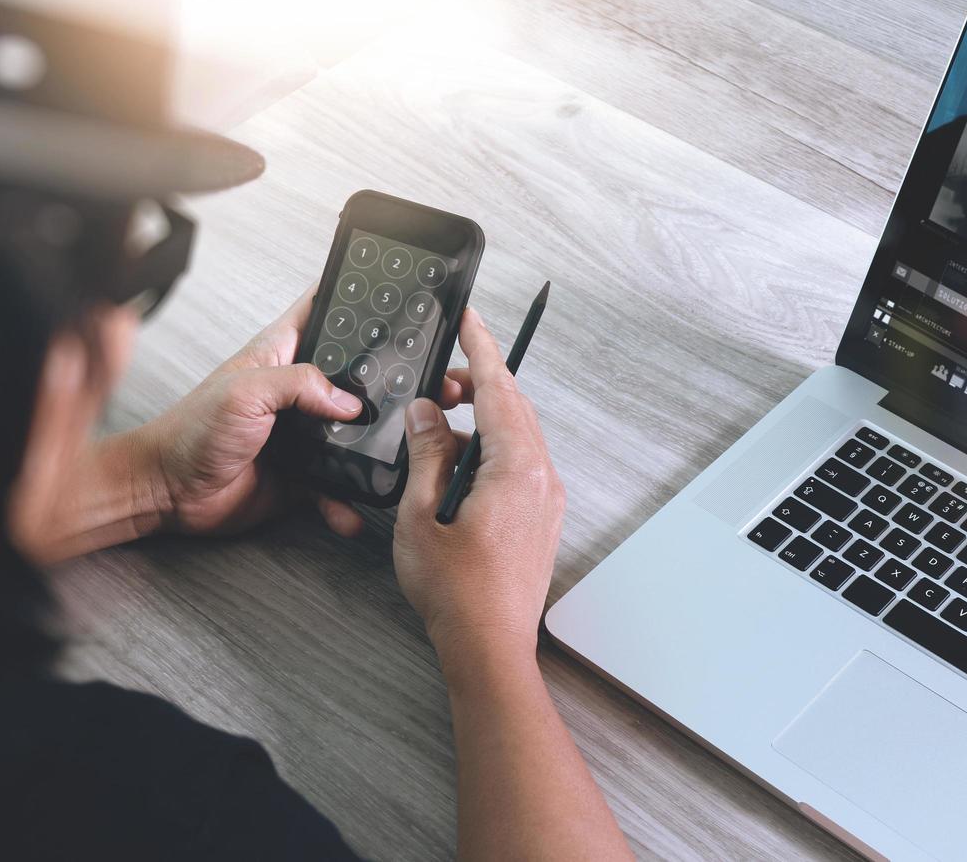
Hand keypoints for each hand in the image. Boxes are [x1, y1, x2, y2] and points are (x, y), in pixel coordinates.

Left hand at [134, 286, 474, 537]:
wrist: (167, 492)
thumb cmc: (189, 431)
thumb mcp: (245, 393)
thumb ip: (300, 385)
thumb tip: (349, 401)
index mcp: (282, 355)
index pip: (326, 312)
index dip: (358, 301)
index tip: (398, 298)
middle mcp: (298, 391)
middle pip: (357, 377)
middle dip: (394, 382)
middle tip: (433, 384)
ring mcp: (303, 433)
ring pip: (357, 435)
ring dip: (382, 446)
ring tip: (411, 449)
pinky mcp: (302, 475)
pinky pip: (337, 487)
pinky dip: (348, 501)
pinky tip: (355, 509)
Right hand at [393, 307, 564, 663]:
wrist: (490, 648)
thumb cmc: (455, 592)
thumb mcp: (420, 515)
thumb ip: (427, 454)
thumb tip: (429, 413)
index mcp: (516, 468)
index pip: (499, 389)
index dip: (481, 348)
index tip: (470, 318)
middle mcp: (542, 477)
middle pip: (513, 408)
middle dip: (477, 385)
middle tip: (440, 380)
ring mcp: (547, 499)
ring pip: (515, 438)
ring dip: (480, 423)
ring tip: (436, 433)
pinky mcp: (542, 518)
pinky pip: (519, 466)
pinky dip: (489, 452)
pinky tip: (454, 471)